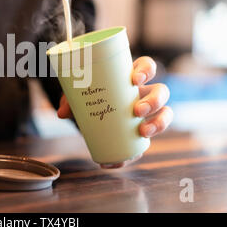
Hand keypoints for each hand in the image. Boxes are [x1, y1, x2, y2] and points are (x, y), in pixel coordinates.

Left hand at [57, 56, 172, 167]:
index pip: (148, 66)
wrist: (89, 112)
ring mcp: (146, 112)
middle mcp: (143, 92)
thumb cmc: (88, 95)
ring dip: (159, 123)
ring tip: (143, 132)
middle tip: (138, 110)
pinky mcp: (140, 131)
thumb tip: (61, 113)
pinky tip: (123, 160)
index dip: (147, 70)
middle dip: (154, 101)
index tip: (135, 79)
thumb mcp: (78, 94)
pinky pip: (147, 141)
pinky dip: (136, 153)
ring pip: (165, 113)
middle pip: (161, 91)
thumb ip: (70, 100)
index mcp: (131, 76)